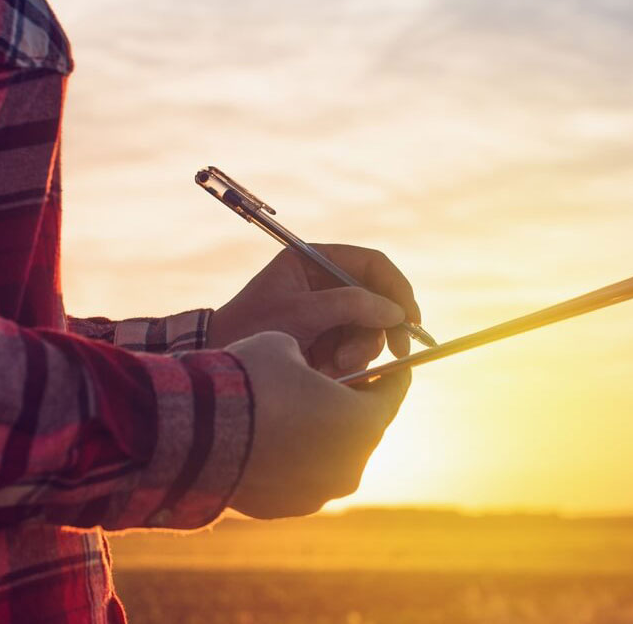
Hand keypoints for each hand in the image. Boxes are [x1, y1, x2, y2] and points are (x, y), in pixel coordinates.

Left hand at [209, 245, 422, 375]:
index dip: (396, 287)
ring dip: (360, 349)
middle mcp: (324, 284)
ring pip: (369, 328)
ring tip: (336, 364)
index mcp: (313, 262)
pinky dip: (348, 362)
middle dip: (381, 326)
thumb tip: (396, 311)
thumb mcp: (301, 313)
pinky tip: (327, 370)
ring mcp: (326, 315)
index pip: (371, 264)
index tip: (410, 316)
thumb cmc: (251, 329)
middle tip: (396, 350)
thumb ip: (351, 305)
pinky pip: (355, 349)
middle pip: (376, 298)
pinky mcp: (325, 342)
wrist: (221, 367)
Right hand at [225, 331, 409, 517]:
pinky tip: (269, 441)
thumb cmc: (249, 380)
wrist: (195, 433)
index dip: (393, 375)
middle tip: (340, 386)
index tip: (393, 367)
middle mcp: (350, 466)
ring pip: (331, 458)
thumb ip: (308, 358)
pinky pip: (299, 478)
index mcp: (363, 422)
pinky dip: (292, 461)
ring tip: (297, 414)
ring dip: (321, 437)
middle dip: (353, 406)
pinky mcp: (286, 508)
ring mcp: (319, 493)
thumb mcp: (284, 346)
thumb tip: (301, 367)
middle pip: (363, 430)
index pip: (393, 394)